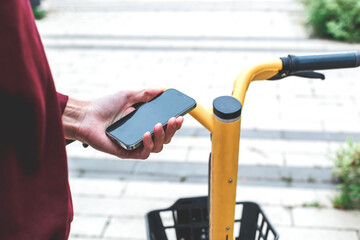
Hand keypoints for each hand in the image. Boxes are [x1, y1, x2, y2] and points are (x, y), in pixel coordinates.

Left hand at [62, 89, 183, 158]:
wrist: (86, 116)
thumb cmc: (104, 106)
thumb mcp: (128, 95)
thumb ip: (146, 93)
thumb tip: (163, 90)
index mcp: (144, 122)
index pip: (165, 125)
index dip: (174, 123)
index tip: (180, 116)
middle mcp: (142, 134)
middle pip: (165, 138)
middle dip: (172, 130)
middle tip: (173, 120)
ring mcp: (135, 144)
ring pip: (158, 147)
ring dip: (162, 136)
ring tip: (158, 125)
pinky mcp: (127, 152)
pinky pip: (144, 153)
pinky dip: (149, 144)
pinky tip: (146, 133)